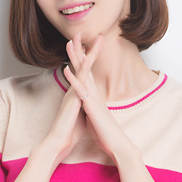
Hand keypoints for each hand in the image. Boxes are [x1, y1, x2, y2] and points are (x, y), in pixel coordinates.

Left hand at [63, 34, 130, 160]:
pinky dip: (73, 79)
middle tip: (75, 36)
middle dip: (80, 51)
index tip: (77, 47)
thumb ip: (91, 110)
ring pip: (83, 74)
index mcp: (95, 97)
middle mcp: (95, 94)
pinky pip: (81, 90)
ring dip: (76, 59)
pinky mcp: (92, 106)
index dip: (82, 60)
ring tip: (69, 44)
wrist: (116, 145)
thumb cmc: (106, 134)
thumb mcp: (96, 118)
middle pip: (86, 69)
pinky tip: (66, 69)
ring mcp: (94, 99)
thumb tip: (87, 107)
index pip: (87, 75)